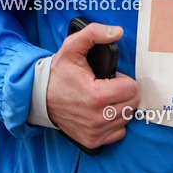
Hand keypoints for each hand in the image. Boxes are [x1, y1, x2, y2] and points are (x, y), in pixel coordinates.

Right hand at [45, 23, 138, 149]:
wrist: (39, 98)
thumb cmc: (58, 73)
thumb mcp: (72, 47)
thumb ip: (94, 33)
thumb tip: (118, 31)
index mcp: (96, 96)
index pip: (132, 88)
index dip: (123, 80)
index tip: (110, 78)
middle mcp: (97, 117)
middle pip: (132, 103)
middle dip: (123, 92)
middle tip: (108, 87)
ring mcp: (95, 132)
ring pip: (127, 117)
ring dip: (120, 106)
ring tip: (104, 98)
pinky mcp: (93, 141)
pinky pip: (120, 132)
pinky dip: (115, 122)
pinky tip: (103, 111)